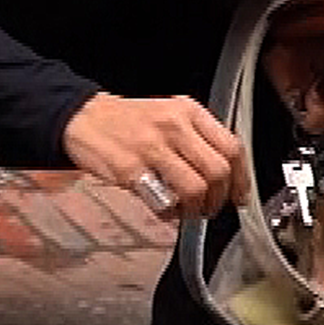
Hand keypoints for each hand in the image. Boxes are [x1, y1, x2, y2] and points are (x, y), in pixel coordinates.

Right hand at [61, 92, 247, 220]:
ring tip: (187, 211)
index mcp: (188, 111)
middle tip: (210, 207)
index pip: (232, 147)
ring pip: (195, 188)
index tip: (240, 196)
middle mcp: (173, 126)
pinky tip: (164, 209)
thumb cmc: (126, 121)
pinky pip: (163, 200)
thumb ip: (197, 139)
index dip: (242, 179)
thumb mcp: (168, 114)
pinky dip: (169, 213)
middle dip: (219, 199)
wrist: (82, 117)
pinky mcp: (131, 169)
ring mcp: (151, 147)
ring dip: (195, 209)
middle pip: (218, 171)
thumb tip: (226, 176)